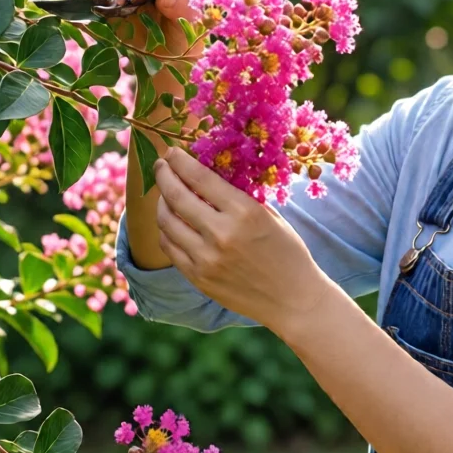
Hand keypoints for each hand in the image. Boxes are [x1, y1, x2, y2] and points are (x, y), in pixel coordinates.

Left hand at [154, 147, 326, 331]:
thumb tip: (207, 176)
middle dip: (163, 175)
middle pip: (176, 196)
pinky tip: (171, 223)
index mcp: (244, 212)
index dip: (180, 161)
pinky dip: (166, 230)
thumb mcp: (269, 215)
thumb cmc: (287, 252)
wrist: (293, 299)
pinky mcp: (198, 277)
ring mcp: (206, 258)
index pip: (200, 177)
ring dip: (161, 202)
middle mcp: (221, 233)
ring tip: (164, 195)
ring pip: (166, 222)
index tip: (172, 152)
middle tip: (160, 166)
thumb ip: (238, 197)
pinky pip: (169, 247)